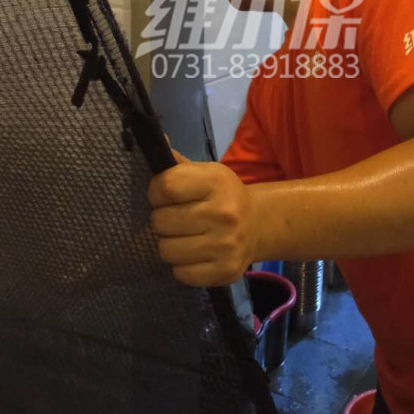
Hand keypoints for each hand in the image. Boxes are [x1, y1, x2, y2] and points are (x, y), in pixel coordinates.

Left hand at [148, 151, 258, 286]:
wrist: (258, 225)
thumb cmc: (222, 195)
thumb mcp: (205, 173)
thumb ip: (176, 162)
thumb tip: (156, 139)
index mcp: (216, 182)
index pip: (166, 187)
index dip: (156, 192)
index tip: (163, 196)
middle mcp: (223, 213)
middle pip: (161, 222)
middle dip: (161, 220)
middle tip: (175, 218)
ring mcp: (226, 245)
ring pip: (166, 250)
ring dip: (169, 244)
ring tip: (183, 236)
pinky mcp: (225, 271)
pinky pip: (180, 274)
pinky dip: (181, 266)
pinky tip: (193, 254)